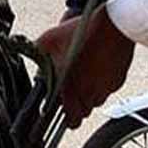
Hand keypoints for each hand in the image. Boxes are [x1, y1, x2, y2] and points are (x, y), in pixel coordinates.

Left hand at [34, 7, 135, 128]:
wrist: (112, 26)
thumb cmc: (82, 33)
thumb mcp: (48, 40)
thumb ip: (36, 52)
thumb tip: (29, 54)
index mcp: (72, 89)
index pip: (72, 121)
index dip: (68, 119)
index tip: (64, 113)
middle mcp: (91, 93)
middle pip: (84, 111)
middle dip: (77, 104)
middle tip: (71, 90)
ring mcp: (107, 87)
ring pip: (97, 100)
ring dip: (89, 94)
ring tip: (82, 76)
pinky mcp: (119, 79)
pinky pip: (108, 87)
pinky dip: (102, 82)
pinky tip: (95, 67)